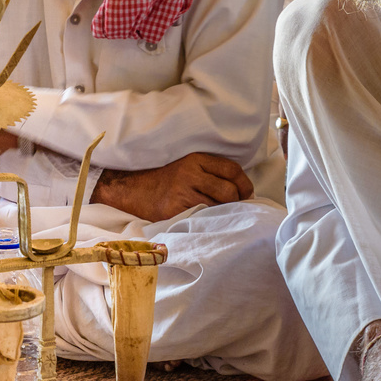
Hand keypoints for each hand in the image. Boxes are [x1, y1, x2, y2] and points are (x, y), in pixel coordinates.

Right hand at [91, 152, 253, 220]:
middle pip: (228, 190)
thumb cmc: (165, 180)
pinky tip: (208, 221)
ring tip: (221, 215)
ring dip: (224, 213)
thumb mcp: (187, 166)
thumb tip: (241, 189)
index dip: (245, 184)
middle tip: (236, 208)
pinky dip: (209, 221)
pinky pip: (203, 217)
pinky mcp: (175, 209)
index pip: (232, 170)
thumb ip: (210, 172)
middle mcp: (190, 173)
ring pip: (218, 206)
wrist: (133, 190)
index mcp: (195, 159)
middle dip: (237, 201)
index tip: (247, 194)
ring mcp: (182, 192)